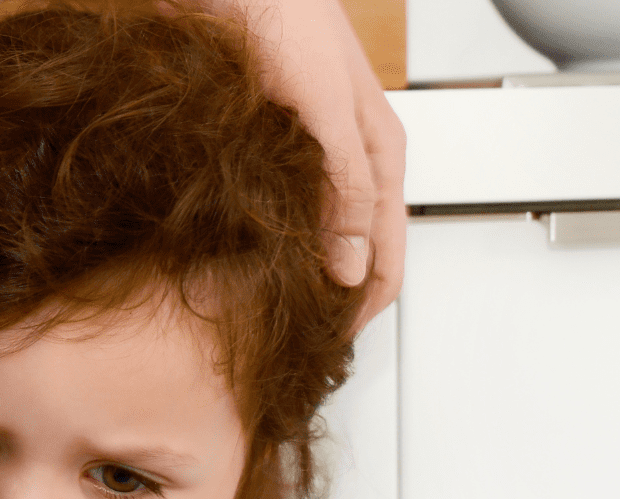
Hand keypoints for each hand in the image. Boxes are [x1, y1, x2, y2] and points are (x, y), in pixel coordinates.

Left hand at [206, 0, 406, 333]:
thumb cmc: (292, 20)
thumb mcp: (328, 112)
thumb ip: (344, 189)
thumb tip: (350, 267)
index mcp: (380, 160)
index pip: (387, 258)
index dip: (363, 309)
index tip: (331, 345)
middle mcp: (346, 167)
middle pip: (349, 257)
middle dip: (327, 302)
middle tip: (295, 340)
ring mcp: (306, 165)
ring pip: (309, 242)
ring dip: (290, 278)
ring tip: (262, 314)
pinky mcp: (266, 157)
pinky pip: (272, 219)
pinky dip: (256, 248)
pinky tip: (232, 266)